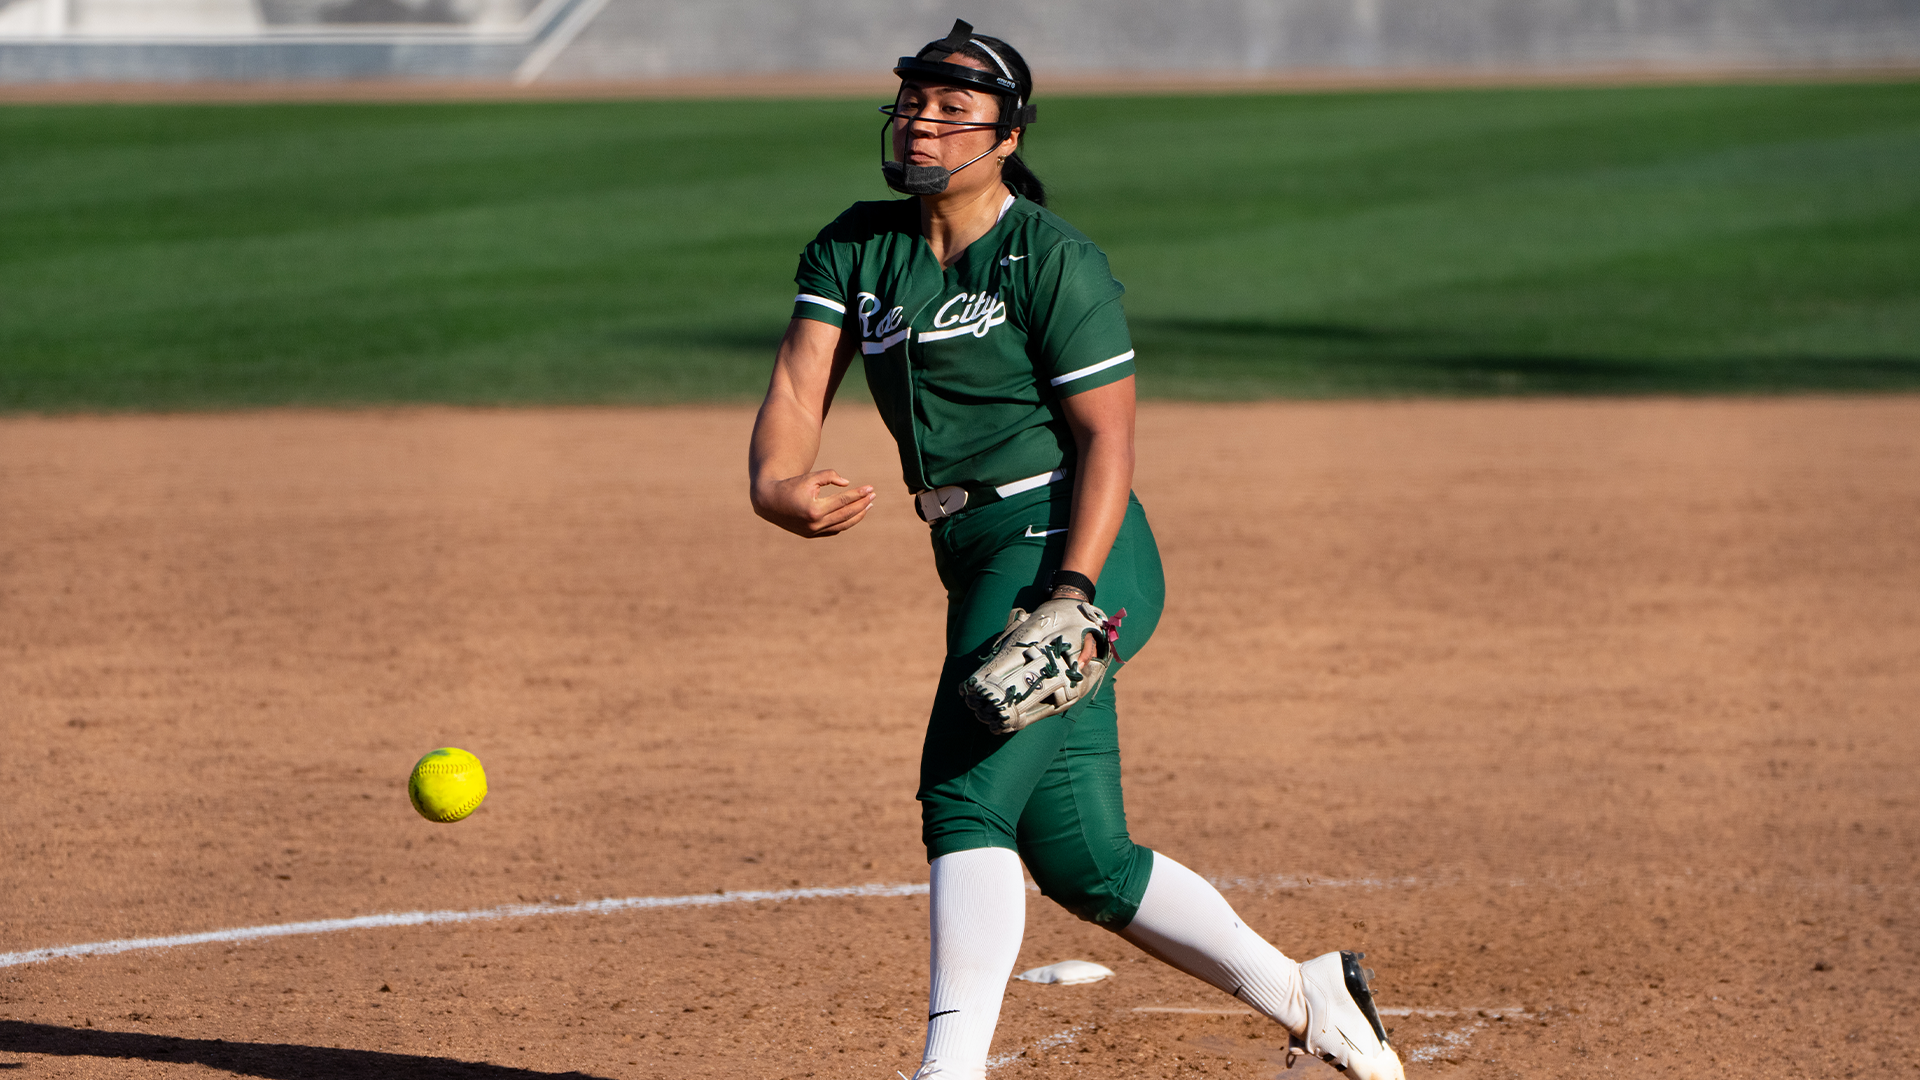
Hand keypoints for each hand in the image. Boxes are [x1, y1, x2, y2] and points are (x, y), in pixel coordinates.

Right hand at [753, 469, 875, 537]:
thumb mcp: (809, 477)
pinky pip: (834, 530)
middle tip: (873, 495)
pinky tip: (854, 514)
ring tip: (868, 505)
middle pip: (846, 514)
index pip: (843, 501)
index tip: (871, 488)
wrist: (769, 501)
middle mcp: (815, 524)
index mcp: (814, 510)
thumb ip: (829, 476)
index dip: (859, 494)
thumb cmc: (790, 486)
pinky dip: (845, 523)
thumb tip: (847, 483)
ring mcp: (813, 532)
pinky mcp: (811, 535)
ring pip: (842, 525)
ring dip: (857, 516)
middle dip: (862, 504)